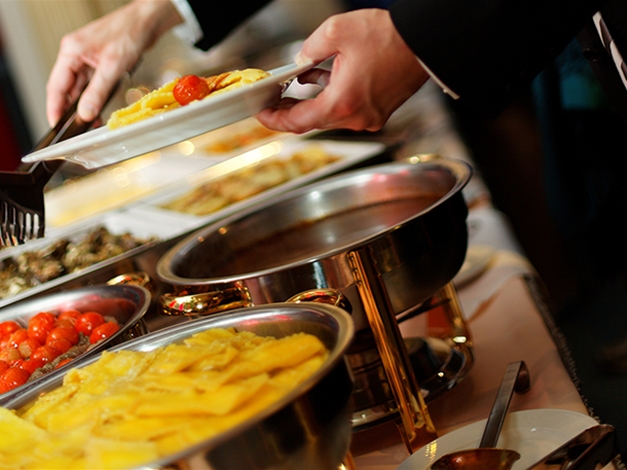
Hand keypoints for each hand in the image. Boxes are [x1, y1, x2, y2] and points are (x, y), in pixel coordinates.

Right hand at [46, 0, 181, 125]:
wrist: (146, 22)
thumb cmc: (129, 32)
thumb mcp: (112, 67)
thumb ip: (97, 92)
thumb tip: (86, 112)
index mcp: (71, 51)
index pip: (56, 86)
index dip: (55, 108)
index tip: (56, 124)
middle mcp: (76, 55)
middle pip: (67, 88)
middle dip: (72, 109)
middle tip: (78, 128)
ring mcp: (88, 59)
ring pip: (81, 88)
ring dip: (85, 105)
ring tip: (92, 122)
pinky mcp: (100, 63)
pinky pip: (93, 84)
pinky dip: (95, 97)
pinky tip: (100, 108)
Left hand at [257, 9, 428, 133]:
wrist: (425, 43)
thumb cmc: (390, 38)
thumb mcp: (337, 31)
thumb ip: (309, 48)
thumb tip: (300, 60)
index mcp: (342, 103)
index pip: (298, 122)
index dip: (275, 121)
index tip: (262, 115)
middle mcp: (356, 117)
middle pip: (313, 122)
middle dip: (290, 111)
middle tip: (272, 102)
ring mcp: (369, 118)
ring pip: (330, 116)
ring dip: (312, 102)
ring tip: (295, 85)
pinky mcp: (379, 112)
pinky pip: (347, 111)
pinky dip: (332, 98)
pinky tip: (323, 80)